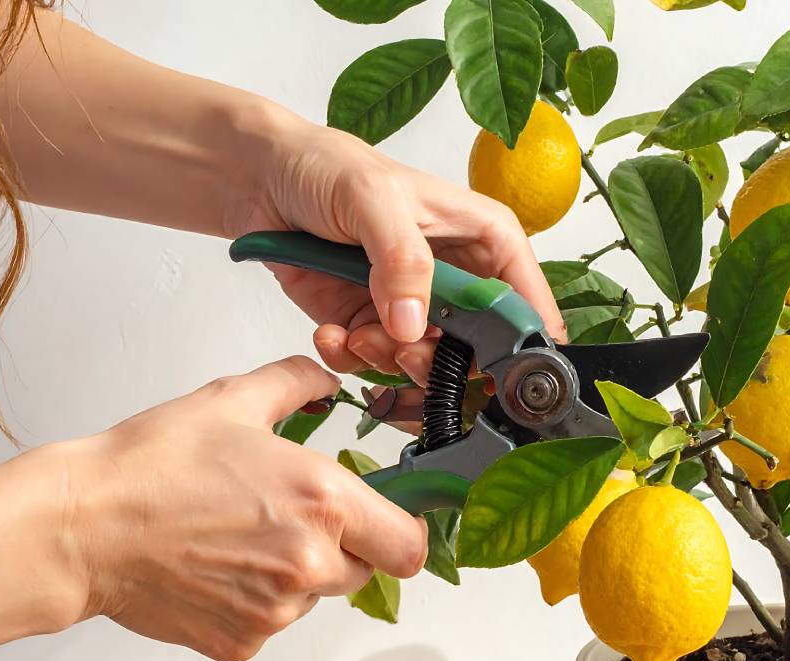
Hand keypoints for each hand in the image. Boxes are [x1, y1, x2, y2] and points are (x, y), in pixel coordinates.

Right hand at [64, 356, 426, 660]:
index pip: (408, 546)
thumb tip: (325, 380)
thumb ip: (295, 383)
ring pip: (316, 597)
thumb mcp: (232, 401)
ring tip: (239, 537)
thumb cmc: (151, 467)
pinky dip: (255, 600)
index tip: (386, 522)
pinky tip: (216, 566)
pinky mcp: (242, 639)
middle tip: (289, 517)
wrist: (81, 527)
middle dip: (342, 547)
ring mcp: (276, 609)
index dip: (401, 532)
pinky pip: (272, 622)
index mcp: (323, 501)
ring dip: (296, 574)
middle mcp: (309, 562)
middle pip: (365, 571)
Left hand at [226, 113, 565, 388]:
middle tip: (405, 348)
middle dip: (440, 359)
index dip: (520, 342)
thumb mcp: (373, 198)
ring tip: (356, 333)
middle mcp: (458, 277)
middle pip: (479, 348)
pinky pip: (376, 364)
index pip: (527, 301)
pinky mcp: (374, 324)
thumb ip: (402, 258)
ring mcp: (416, 305)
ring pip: (428, 365)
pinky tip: (331, 332)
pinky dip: (352, 359)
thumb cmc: (327, 167)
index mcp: (486, 238)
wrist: (262, 178)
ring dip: (389, 360)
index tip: (486, 365)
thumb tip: (413, 323)